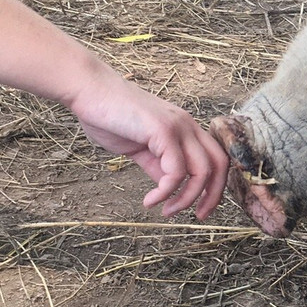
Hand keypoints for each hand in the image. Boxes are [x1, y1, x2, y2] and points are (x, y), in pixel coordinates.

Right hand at [68, 68, 228, 218]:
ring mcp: (178, 126)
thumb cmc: (109, 116)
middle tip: (198, 216)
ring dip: (186, 198)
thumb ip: (158, 164)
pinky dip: (166, 192)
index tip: (202, 208)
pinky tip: (150, 200)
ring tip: (166, 211)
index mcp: (185, 128)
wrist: (88, 91)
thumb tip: (168, 186)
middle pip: (218, 165)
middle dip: (212, 195)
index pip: (216, 159)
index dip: (215, 186)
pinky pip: (175, 171)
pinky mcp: (163, 130)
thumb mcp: (140, 147)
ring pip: (201, 171)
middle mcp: (188, 125)